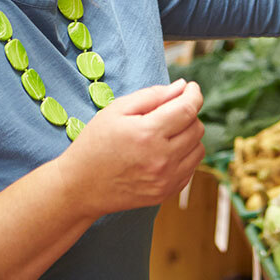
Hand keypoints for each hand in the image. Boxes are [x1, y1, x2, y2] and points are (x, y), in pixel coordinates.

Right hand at [59, 80, 204, 218]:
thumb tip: (181, 87)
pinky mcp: (166, 193)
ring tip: (166, 133)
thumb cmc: (95, 144)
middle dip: (188, 113)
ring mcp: (166, 179)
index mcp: (148, 134)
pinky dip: (184, 156)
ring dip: (189, 135)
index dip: (194, 94)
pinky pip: (191, 168)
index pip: (188, 109)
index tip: (190, 88)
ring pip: (199, 148)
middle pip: (196, 127)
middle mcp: (162, 158)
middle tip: (169, 111)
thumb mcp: (116, 110)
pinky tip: (164, 151)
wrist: (80, 187)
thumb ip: (152, 95)